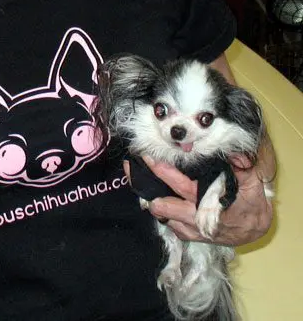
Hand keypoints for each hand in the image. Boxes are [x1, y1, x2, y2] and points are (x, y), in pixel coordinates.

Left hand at [124, 156, 273, 245]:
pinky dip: (158, 208)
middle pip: (162, 203)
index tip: (147, 156)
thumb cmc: (250, 202)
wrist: (254, 229)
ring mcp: (189, 228)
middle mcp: (195, 218)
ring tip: (134, 176)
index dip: (162, 170)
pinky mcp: (187, 235)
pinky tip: (148, 192)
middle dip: (145, 184)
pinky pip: (166, 222)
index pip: (180, 185)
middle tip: (131, 166)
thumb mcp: (251, 182)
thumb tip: (235, 152)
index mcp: (208, 202)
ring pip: (161, 215)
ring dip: (148, 197)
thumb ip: (242, 165)